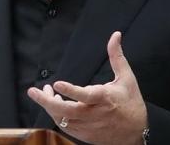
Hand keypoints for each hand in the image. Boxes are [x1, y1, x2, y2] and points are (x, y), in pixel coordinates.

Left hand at [27, 31, 147, 144]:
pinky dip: (57, 115)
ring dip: (50, 106)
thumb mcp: (127, 78)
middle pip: (67, 111)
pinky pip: (65, 126)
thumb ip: (116, 56)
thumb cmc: (131, 103)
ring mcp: (88, 126)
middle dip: (47, 102)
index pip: (86, 95)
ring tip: (46, 93)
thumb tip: (115, 35)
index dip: (71, 90)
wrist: (137, 133)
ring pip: (63, 119)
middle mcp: (94, 114)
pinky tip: (55, 104)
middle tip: (33, 91)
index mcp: (105, 98)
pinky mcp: (84, 134)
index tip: (57, 83)